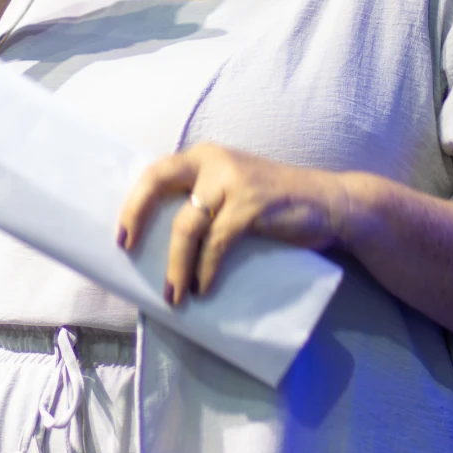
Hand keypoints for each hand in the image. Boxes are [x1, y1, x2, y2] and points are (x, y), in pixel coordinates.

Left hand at [116, 143, 348, 304]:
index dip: (133, 202)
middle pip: (158, 182)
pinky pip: (216, 244)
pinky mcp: (251, 207)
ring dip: (176, 265)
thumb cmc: (277, 204)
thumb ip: (204, 199)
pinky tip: (202, 288)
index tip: (121, 235)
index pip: (156, 172)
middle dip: (135, 215)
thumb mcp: (234, 190)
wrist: (331, 203)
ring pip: (187, 226)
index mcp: (204, 157)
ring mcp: (233, 183)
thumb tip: (160, 239)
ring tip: (174, 295)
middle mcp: (214, 162)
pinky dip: (205, 269)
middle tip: (127, 249)